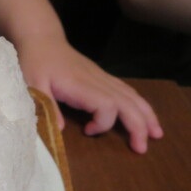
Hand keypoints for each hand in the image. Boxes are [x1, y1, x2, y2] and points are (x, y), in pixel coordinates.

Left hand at [18, 37, 162, 152]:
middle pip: (127, 103)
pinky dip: (139, 105)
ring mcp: (103, 78)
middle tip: (141, 148)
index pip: (107, 105)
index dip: (102, 123)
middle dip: (138, 125)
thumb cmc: (35, 63)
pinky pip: (127, 91)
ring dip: (146, 115)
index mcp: (81, 84)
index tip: (87, 131)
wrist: (42, 41)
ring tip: (156, 135)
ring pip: (132, 96)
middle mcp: (98, 80)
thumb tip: (60, 130)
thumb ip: (47, 106)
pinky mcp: (103, 77)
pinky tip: (145, 116)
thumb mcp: (33, 85)